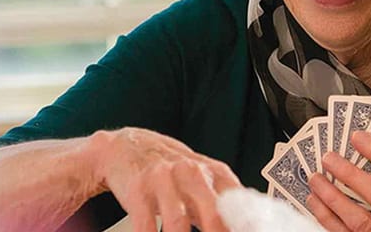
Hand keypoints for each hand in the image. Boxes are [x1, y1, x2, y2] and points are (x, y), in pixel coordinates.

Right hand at [86, 127, 241, 231]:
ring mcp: (164, 180)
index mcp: (214, 172)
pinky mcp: (138, 191)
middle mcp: (192, 173)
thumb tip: (244, 226)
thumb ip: (221, 202)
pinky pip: (146, 225)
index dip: (243, 224)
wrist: (126, 147)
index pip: (238, 201)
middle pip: (213, 213)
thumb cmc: (170, 169)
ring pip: (178, 222)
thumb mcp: (202, 178)